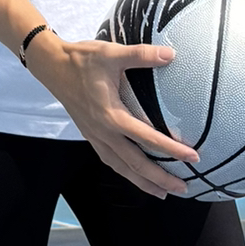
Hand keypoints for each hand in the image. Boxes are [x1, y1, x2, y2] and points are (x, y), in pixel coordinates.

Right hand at [25, 31, 198, 197]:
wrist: (52, 66)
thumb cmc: (81, 60)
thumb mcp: (112, 53)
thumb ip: (141, 55)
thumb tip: (171, 54)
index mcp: (111, 116)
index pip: (147, 139)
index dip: (172, 150)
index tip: (192, 157)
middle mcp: (103, 132)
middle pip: (135, 164)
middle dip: (160, 178)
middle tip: (183, 187)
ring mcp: (95, 136)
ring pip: (121, 167)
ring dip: (142, 182)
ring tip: (162, 192)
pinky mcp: (90, 135)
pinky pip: (110, 160)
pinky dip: (125, 171)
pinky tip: (134, 174)